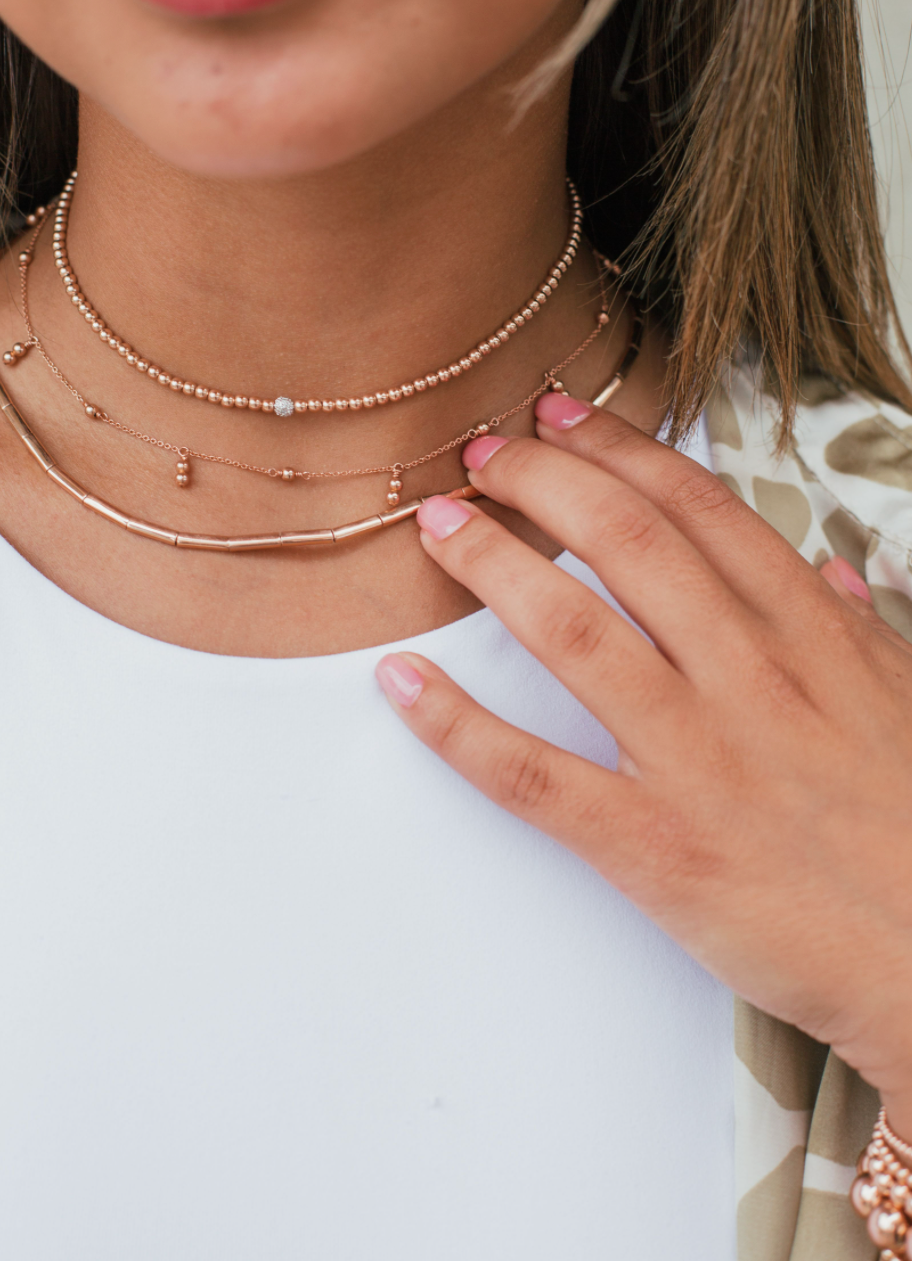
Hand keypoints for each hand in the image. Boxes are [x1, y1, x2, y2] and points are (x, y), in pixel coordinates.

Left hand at [376, 394, 911, 1132]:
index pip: (698, 509)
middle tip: (483, 458)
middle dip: (541, 483)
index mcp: (810, 636)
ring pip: (572, 632)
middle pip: (625, 542)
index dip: (616, 449)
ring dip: (491, 566)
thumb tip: (829, 575)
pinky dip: (457, 724)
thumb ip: (861, 633)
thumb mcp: (911, 705)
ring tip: (439, 526)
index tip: (559, 416)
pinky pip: (535, 774)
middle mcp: (749, 678)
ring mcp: (697, 760)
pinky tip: (402, 681)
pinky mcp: (654, 846)